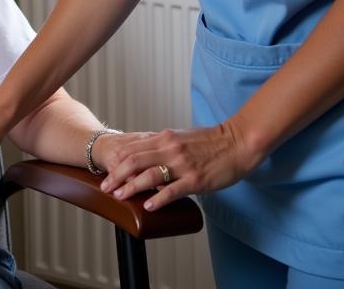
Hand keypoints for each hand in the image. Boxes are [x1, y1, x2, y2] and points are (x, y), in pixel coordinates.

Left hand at [98, 121, 261, 210]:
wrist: (238, 141)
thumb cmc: (211, 140)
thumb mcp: (181, 136)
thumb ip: (163, 144)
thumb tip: (145, 152)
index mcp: (165, 137)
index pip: (133, 149)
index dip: (116, 162)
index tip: (106, 174)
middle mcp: (170, 148)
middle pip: (134, 161)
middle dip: (117, 176)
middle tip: (105, 188)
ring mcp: (182, 164)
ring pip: (149, 175)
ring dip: (131, 187)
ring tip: (120, 197)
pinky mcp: (195, 179)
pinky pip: (172, 190)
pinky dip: (158, 198)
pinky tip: (148, 206)